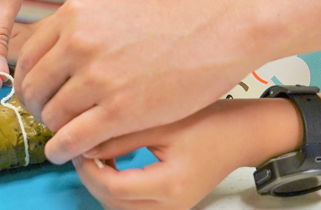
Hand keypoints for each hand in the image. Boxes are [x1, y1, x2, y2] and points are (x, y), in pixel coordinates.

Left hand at [14, 0, 263, 163]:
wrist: (218, 30)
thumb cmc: (172, 22)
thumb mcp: (113, 10)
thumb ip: (79, 31)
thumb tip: (48, 61)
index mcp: (76, 13)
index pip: (27, 54)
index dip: (28, 79)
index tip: (39, 92)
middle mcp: (79, 41)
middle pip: (34, 87)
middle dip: (39, 106)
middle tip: (53, 116)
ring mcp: (98, 76)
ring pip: (51, 116)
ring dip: (55, 130)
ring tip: (68, 133)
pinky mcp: (119, 110)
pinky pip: (71, 139)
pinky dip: (63, 150)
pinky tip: (68, 152)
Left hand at [75, 99, 301, 209]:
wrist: (241, 133)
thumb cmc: (210, 120)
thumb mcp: (164, 119)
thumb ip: (124, 134)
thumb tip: (85, 143)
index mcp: (170, 185)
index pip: (114, 188)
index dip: (90, 167)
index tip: (80, 143)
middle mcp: (170, 206)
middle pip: (113, 204)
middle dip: (92, 177)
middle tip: (82, 146)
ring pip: (119, 209)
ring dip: (103, 184)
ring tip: (97, 151)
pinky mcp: (170, 206)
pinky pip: (132, 205)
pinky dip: (117, 188)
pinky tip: (114, 162)